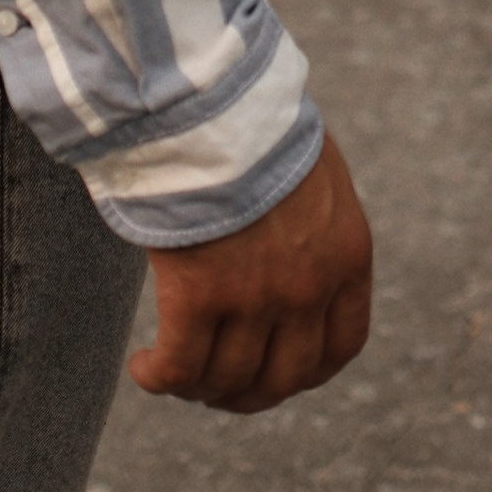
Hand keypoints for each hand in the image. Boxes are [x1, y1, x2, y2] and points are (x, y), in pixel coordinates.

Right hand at [130, 132, 372, 415]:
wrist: (219, 98)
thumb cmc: (256, 118)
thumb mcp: (311, 169)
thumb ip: (310, 221)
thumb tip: (287, 245)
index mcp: (346, 254)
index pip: (340, 346)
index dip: (306, 372)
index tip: (275, 371)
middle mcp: (309, 288)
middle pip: (282, 378)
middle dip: (247, 392)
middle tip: (214, 384)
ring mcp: (256, 297)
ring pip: (227, 379)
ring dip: (197, 386)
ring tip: (170, 371)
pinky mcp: (199, 295)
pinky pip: (179, 366)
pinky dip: (160, 377)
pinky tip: (144, 367)